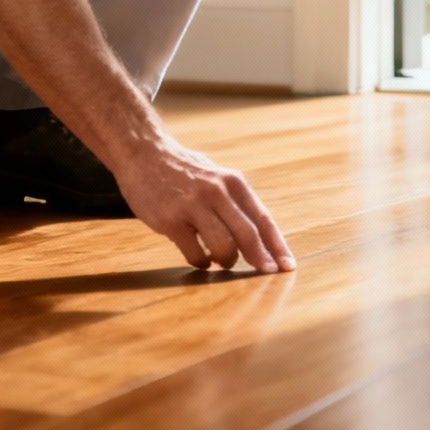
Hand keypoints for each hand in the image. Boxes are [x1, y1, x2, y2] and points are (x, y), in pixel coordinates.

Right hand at [117, 136, 294, 272]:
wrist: (143, 154)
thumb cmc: (184, 171)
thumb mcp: (217, 177)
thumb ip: (237, 202)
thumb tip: (264, 238)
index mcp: (232, 181)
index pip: (263, 218)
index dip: (277, 245)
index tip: (287, 266)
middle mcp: (216, 192)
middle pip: (248, 235)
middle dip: (260, 260)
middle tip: (266, 274)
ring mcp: (193, 206)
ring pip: (224, 247)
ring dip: (228, 261)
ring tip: (223, 260)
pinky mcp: (171, 220)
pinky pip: (196, 253)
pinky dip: (202, 262)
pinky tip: (201, 258)